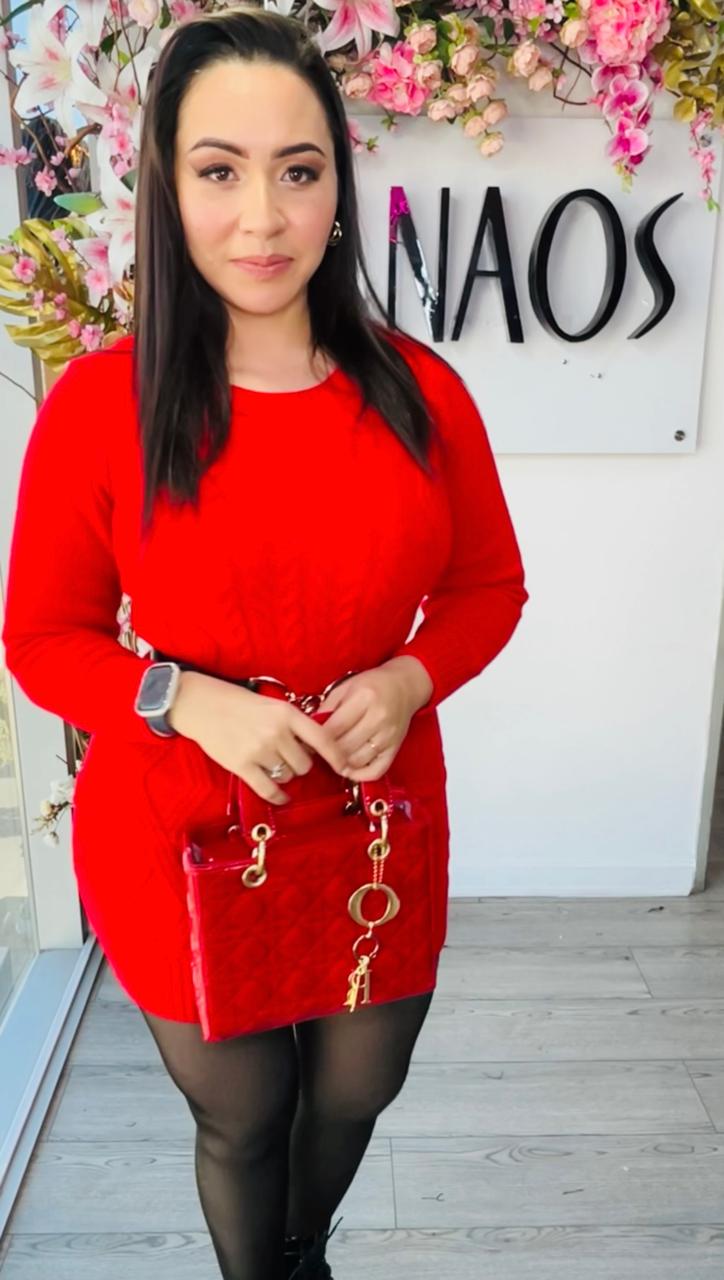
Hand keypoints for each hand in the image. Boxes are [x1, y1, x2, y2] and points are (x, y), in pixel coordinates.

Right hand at [168, 672, 348, 804]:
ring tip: (274, 765)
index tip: (345, 766)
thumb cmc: (239, 703)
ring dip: (285, 775)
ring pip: (287, 776)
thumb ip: (294, 723)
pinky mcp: (242, 766)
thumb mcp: (272, 704)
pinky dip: (278, 796)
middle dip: (301, 765)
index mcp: (287, 713)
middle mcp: (276, 732)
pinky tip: (281, 796)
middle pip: (305, 764)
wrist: (202, 705)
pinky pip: (268, 789)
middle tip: (290, 759)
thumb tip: (316, 746)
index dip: (337, 756)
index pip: (322, 739)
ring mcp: (259, 750)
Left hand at [317, 658, 431, 781]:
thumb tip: (308, 730)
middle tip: (317, 751)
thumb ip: (327, 707)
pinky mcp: (395, 749)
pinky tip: (349, 769)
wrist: (404, 686)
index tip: (308, 741)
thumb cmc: (372, 684)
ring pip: (357, 761)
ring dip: (340, 763)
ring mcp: (389, 736)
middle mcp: (379, 718)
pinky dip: (360, 775)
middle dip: (327, 752)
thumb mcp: (345, 687)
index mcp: (364, 698)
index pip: (334, 728)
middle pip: (344, 747)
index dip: (317, 739)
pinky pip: (376, 771)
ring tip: (331, 757)